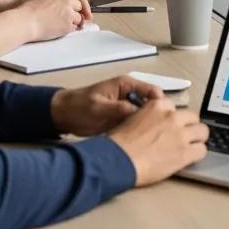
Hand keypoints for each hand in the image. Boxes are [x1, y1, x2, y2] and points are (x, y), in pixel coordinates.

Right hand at [15, 0, 88, 41]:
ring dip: (72, 20)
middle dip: (73, 9)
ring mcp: (69, 14)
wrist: (23, 22)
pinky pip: (75, 27)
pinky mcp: (67, 27)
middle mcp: (68, 0)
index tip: (69, 3)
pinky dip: (69, 28)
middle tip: (61, 14)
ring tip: (59, 22)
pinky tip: (58, 28)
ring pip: (79, 17)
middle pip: (80, 4)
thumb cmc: (29, 6)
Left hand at [51, 75, 165, 136]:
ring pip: (144, 117)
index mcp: (126, 85)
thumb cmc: (79, 106)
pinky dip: (139, 133)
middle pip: (151, 105)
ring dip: (149, 126)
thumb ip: (118, 109)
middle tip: (163, 131)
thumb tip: (138, 114)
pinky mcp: (121, 121)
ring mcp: (125, 109)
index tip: (165, 116)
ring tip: (156, 139)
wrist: (62, 116)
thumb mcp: (99, 107)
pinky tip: (144, 143)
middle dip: (157, 117)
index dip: (160, 103)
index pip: (151, 90)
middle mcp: (129, 95)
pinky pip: (134, 126)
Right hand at [108, 96, 208, 186]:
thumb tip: (155, 122)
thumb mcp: (133, 117)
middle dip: (189, 126)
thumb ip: (149, 115)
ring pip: (202, 131)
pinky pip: (202, 150)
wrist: (118, 160)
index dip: (175, 118)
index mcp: (159, 105)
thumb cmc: (120, 143)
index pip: (176, 107)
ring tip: (193, 145)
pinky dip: (198, 153)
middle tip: (185, 135)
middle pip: (193, 117)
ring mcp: (180, 134)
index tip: (173, 125)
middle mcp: (172, 116)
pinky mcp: (184, 153)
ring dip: (198, 138)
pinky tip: (192, 157)